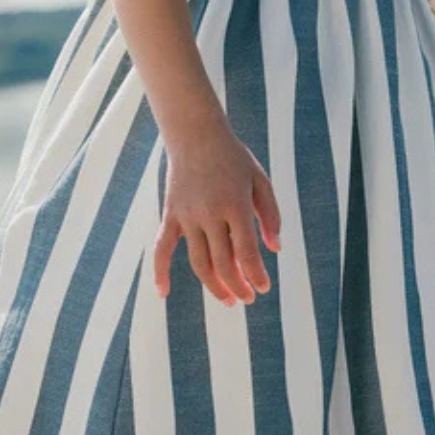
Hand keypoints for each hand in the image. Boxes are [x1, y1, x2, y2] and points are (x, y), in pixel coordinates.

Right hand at [153, 127, 281, 305]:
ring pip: (199, 262)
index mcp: (235, 205)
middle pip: (223, 263)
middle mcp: (210, 214)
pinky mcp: (171, 215)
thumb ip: (270, 214)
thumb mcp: (260, 179)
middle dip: (238, 286)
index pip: (247, 251)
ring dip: (213, 286)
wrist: (195, 135)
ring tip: (227, 299)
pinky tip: (163, 293)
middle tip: (248, 298)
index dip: (255, 275)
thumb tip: (274, 249)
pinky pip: (162, 249)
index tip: (263, 289)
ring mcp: (187, 216)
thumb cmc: (233, 157)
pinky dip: (160, 272)